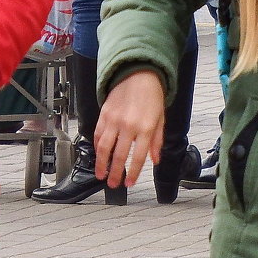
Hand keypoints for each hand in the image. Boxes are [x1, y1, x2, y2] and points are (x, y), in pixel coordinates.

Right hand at [94, 70, 164, 187]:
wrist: (138, 74)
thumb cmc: (152, 95)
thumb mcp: (161, 118)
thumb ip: (158, 141)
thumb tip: (155, 159)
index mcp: (146, 128)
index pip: (139, 157)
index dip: (133, 173)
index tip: (129, 182)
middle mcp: (129, 125)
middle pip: (119, 156)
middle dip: (115, 173)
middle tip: (113, 184)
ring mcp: (115, 120)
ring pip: (104, 148)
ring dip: (101, 164)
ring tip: (101, 174)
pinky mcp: (104, 114)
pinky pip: (98, 134)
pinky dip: (96, 147)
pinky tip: (98, 154)